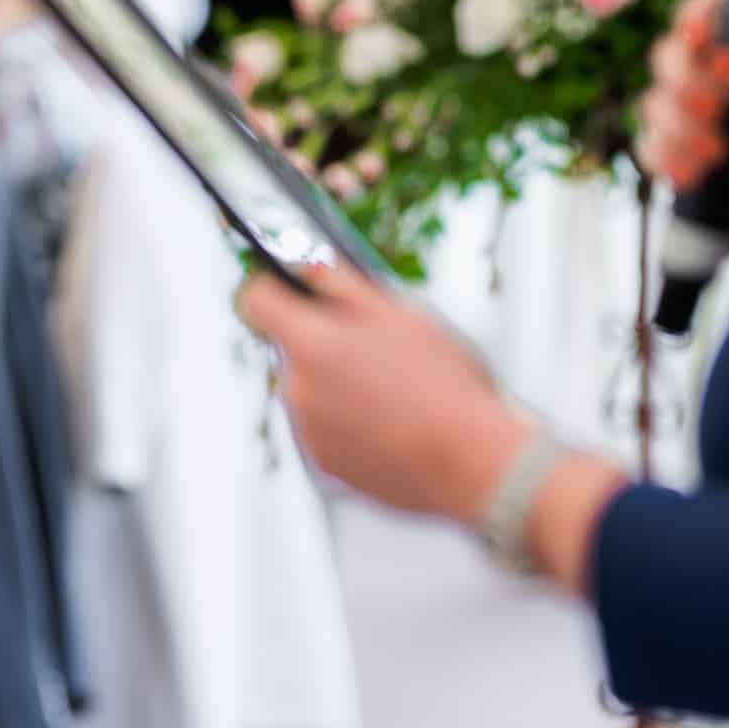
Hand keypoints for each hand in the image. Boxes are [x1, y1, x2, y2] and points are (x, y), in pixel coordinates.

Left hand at [237, 263, 531, 524]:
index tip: (287, 286)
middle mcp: (296, 388)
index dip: (271, 287)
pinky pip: (324, 427)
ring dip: (336, 383)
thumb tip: (303, 263)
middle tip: (375, 347)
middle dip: (322, 340)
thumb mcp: (397, 312)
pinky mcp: (324, 463)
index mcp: (309, 343)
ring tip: (394, 391)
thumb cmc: (444, 385)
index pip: (254, 300)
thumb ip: (338, 280)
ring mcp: (306, 430)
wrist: (473, 464)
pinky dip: (348, 421)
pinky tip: (391, 422)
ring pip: (309, 388)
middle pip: (290, 347)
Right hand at [637, 0, 728, 262]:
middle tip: (712, 110)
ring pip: (650, 104)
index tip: (700, 35)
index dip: (695, 15)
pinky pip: (645, 148)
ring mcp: (687, 124)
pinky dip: (665, 161)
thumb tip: (725, 63)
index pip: (709, 16)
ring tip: (716, 156)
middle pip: (666, 55)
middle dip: (681, 82)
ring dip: (677, 130)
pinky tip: (694, 177)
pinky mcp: (671, 161)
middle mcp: (713, 87)